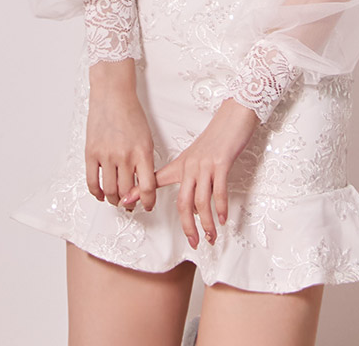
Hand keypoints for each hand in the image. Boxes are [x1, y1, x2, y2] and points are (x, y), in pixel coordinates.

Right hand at [85, 73, 156, 211]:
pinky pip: (92, 181)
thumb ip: (145, 161)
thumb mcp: (146, 137)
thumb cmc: (131, 114)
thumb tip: (143, 184)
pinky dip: (97, 192)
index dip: (148, 201)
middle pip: (127, 192)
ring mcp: (106, 155)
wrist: (113, 94)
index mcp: (142, 151)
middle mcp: (124, 155)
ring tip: (116, 200)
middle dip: (130, 203)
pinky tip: (101, 194)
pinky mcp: (91, 153)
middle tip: (130, 205)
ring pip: (110, 190)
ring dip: (114, 200)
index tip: (147, 205)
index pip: (147, 187)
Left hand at [119, 97, 258, 246]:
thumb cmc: (217, 137)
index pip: (157, 179)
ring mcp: (205, 165)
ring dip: (207, 223)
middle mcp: (190, 166)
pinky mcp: (221, 163)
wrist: (233, 116)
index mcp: (182, 164)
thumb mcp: (197, 154)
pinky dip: (220, 208)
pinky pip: (218, 191)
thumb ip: (189, 172)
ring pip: (200, 201)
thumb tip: (189, 197)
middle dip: (188, 226)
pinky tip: (223, 218)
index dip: (140, 191)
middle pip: (183, 202)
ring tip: (211, 236)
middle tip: (194, 242)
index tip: (125, 203)